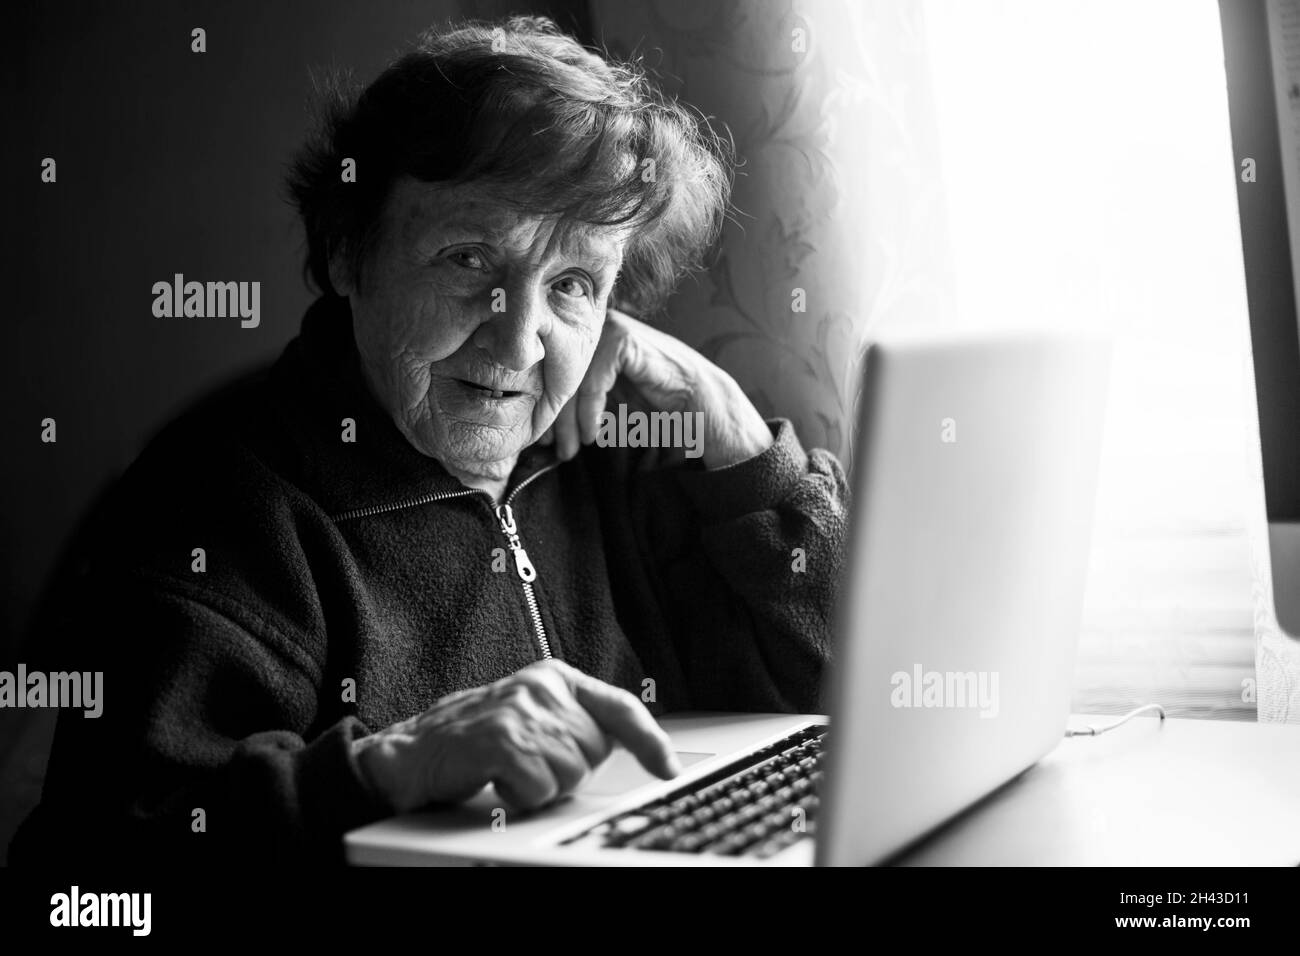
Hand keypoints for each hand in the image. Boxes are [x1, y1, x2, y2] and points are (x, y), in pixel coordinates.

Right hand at [352, 659, 680, 812]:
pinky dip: (519, 796)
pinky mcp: (502, 739)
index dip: (649, 741)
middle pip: (596, 752)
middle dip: (568, 770)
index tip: (668, 768)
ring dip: (541, 786)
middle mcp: (542, 687)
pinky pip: (539, 788)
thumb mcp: (530, 716)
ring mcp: (521, 711)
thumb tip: (629, 748)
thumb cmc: (472, 739)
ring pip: (570, 773)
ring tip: (508, 771)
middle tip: (528, 764)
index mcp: (555, 678)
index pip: (619, 707)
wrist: (410, 753)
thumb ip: (574, 722)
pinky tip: (496, 781)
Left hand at [542, 308, 772, 468]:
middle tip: (554, 450)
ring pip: (572, 380)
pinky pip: (592, 380)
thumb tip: (540, 423)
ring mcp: (609, 328)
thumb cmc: (653, 404)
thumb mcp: (607, 403)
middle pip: (560, 376)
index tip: (545, 441)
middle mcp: (596, 328)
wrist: (699, 404)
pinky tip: (594, 433)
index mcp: (589, 340)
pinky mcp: (622, 339)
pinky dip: (590, 411)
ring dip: (569, 421)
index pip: (556, 375)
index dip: (550, 410)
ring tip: (572, 448)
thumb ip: (577, 404)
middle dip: (555, 419)